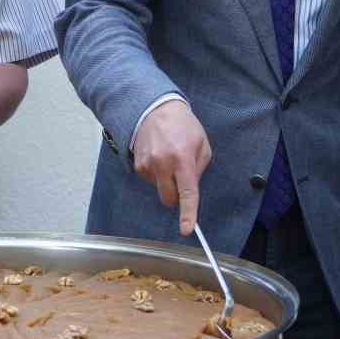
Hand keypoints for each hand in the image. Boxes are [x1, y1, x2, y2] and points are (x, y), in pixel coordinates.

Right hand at [132, 101, 210, 236]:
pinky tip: (159, 157)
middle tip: (181, 179)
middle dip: (177, 196)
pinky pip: (151, 181)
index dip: (188, 214)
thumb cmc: (182, 126)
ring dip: (166, 181)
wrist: (154, 109)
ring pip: (160, 190)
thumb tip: (191, 189)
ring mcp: (147, 166)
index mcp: (182, 159)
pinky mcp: (137, 166)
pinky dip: (157, 175)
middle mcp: (162, 164)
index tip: (187, 229)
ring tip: (169, 158)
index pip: (187, 193)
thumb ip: (199, 169)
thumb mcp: (202, 144)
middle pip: (169, 199)